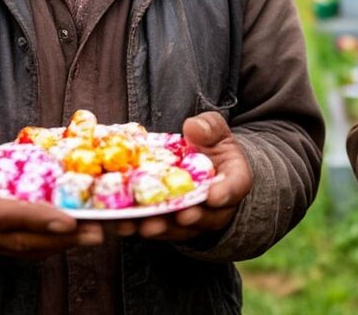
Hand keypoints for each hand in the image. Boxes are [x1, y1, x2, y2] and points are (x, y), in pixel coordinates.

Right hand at [0, 122, 104, 258]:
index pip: (1, 216)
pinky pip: (32, 247)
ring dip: (65, 243)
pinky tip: (82, 233)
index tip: (65, 219)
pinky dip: (58, 242)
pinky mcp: (4, 242)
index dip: (33, 218)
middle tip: (96, 229)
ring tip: (98, 232)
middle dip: (60, 237)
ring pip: (31, 247)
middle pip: (23, 239)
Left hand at [108, 112, 252, 240]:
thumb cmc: (211, 146)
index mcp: (234, 179)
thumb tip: (193, 128)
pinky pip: (156, 229)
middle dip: (189, 218)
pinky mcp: (168, 225)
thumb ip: (209, 127)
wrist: (202, 166)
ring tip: (141, 224)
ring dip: (159, 228)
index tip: (213, 196)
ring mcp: (192, 221)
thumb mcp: (214, 131)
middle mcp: (216, 207)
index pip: (235, 187)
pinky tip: (122, 222)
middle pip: (206, 217)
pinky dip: (139, 227)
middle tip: (177, 215)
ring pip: (178, 229)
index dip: (226, 193)